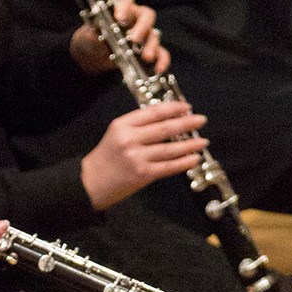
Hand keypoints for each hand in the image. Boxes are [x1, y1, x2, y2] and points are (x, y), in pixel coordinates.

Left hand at [70, 0, 168, 75]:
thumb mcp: (87, 36)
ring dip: (151, 45)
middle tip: (134, 38)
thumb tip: (94, 33)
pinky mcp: (148, 50)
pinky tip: (158, 68)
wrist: (92, 56)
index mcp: (120, 9)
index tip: (119, 17)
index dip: (124, 5)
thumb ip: (91, 34)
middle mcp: (135, 18)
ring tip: (146, 57)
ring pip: (154, 35)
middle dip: (142, 26)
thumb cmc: (91, 38)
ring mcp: (144, 34)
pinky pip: (160, 53)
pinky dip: (161, 60)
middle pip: (147, 15)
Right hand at [80, 101, 208, 208]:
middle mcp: (130, 139)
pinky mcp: (143, 174)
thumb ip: (139, 127)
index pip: (153, 112)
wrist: (88, 184)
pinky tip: (194, 158)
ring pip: (171, 148)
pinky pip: (169, 167)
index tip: (187, 107)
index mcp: (122, 125)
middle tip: (201, 119)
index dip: (173, 108)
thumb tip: (170, 120)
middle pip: (165, 128)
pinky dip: (184, 162)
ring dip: (190, 144)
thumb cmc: (106, 158)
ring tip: (203, 141)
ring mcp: (137, 157)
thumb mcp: (117, 134)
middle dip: (187, 123)